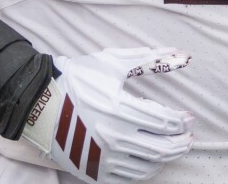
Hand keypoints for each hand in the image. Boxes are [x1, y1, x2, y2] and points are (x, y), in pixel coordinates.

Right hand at [24, 47, 194, 182]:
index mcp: (121, 109)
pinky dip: (146, 172)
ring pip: (148, 165)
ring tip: (174, 148)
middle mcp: (114, 137)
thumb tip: (184, 56)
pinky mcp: (94, 171)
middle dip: (181, 143)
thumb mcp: (113, 63)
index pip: (165, 122)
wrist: (38, 104)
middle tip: (189, 136)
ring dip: (167, 158)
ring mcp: (104, 158)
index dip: (182, 122)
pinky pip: (129, 179)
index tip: (188, 118)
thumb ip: (151, 60)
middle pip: (162, 148)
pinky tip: (152, 162)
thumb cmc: (77, 79)